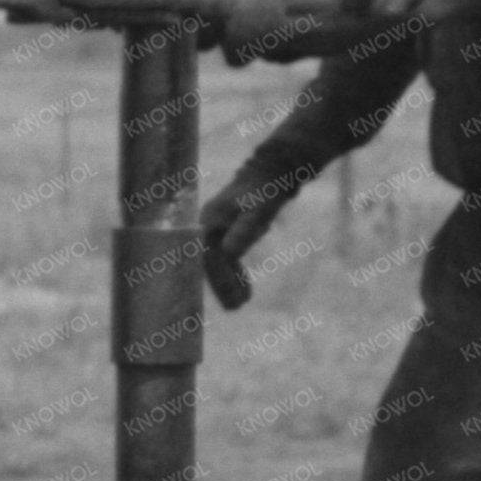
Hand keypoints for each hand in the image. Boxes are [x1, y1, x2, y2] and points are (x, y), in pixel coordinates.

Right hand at [196, 174, 292, 308]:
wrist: (272, 171)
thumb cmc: (265, 190)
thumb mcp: (258, 211)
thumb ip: (243, 231)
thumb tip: (228, 253)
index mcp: (209, 221)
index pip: (208, 257)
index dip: (218, 280)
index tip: (231, 298)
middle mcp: (208, 225)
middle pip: (210, 262)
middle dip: (223, 286)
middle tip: (236, 308)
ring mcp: (217, 228)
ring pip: (219, 262)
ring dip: (229, 283)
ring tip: (241, 303)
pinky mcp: (228, 230)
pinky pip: (228, 257)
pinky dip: (235, 272)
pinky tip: (246, 288)